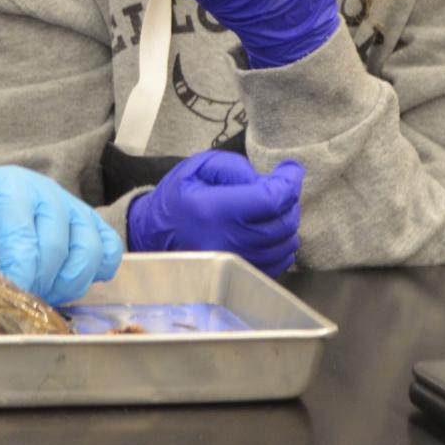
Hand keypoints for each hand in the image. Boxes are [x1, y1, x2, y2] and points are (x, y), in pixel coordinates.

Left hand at [0, 166, 121, 302]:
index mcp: (7, 187)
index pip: (22, 236)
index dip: (17, 274)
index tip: (6, 297)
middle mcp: (45, 192)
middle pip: (56, 248)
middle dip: (38, 285)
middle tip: (21, 302)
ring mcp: (73, 205)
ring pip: (89, 251)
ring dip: (67, 284)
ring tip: (43, 296)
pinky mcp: (92, 221)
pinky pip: (110, 250)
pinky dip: (95, 273)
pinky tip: (67, 281)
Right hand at [126, 150, 303, 275]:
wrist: (153, 234)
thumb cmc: (177, 198)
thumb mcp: (198, 168)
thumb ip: (235, 168)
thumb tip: (269, 180)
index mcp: (213, 210)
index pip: (270, 198)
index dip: (288, 181)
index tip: (291, 169)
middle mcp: (226, 241)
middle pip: (283, 222)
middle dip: (289, 201)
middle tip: (280, 186)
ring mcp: (235, 264)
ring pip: (285, 244)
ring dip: (286, 222)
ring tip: (272, 208)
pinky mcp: (240, 276)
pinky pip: (279, 263)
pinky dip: (281, 244)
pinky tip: (268, 230)